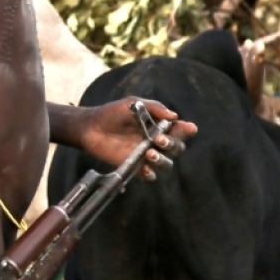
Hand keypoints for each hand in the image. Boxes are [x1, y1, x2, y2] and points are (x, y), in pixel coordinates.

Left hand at [80, 98, 196, 180]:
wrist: (90, 127)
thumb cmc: (112, 113)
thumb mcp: (132, 104)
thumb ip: (153, 108)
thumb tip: (174, 116)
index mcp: (160, 126)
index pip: (180, 130)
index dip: (187, 130)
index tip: (188, 127)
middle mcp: (157, 142)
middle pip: (177, 148)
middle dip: (173, 144)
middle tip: (159, 140)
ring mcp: (147, 155)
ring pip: (166, 164)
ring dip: (162, 160)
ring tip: (149, 153)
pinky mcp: (135, 167)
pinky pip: (149, 175)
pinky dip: (150, 174)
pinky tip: (144, 168)